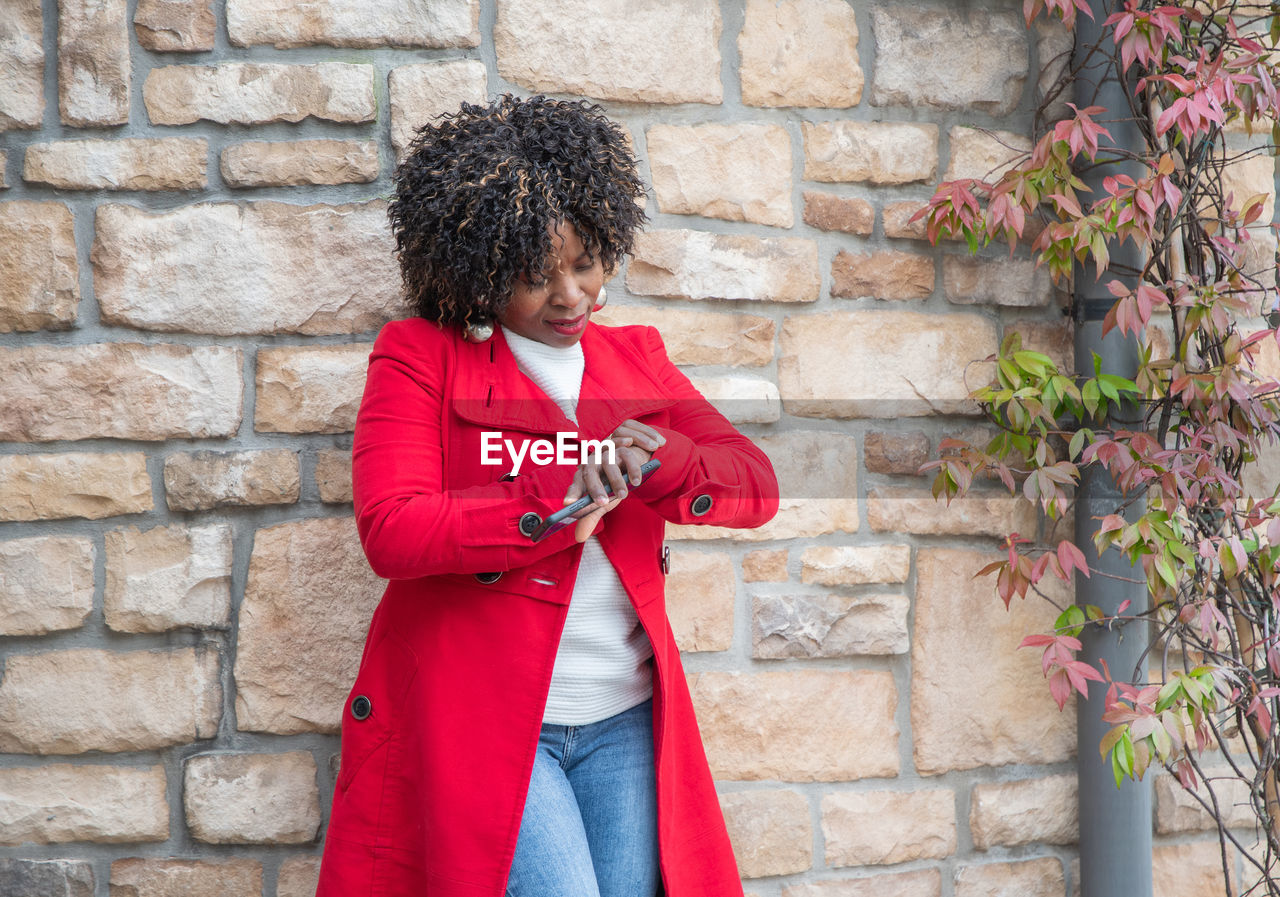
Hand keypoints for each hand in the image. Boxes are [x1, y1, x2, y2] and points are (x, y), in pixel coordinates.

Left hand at [563, 419, 665, 540]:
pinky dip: (633, 469)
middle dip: (595, 488)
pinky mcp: (625, 451)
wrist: (629, 468)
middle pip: (589, 472)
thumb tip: (579, 538)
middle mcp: (593, 463)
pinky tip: (636, 481)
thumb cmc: (610, 487)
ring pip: (609, 464)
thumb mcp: (602, 503)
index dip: (571, 493)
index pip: (575, 484)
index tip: (567, 504)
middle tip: (602, 503)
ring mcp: (609, 455)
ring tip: (623, 495)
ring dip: (615, 480)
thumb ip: (590, 517)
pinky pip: (628, 458)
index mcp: (583, 476)